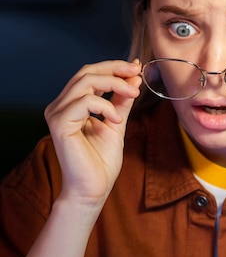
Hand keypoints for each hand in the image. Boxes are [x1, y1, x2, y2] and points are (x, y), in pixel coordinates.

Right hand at [44, 60, 141, 210]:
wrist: (93, 189)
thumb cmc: (101, 162)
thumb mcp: (116, 123)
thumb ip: (121, 101)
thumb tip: (133, 78)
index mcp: (71, 105)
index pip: (89, 74)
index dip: (113, 67)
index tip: (136, 68)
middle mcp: (60, 106)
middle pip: (86, 72)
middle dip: (114, 69)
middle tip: (136, 73)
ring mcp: (57, 114)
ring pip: (85, 82)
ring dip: (114, 84)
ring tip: (133, 95)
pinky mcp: (60, 124)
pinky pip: (84, 102)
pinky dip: (105, 106)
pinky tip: (116, 120)